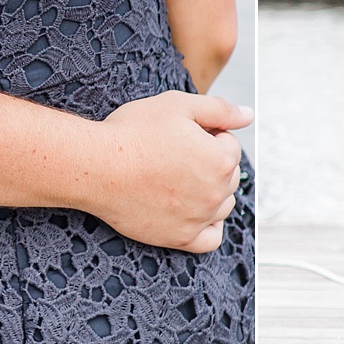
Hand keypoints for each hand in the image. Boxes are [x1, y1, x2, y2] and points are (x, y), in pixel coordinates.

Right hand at [91, 92, 250, 253]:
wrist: (96, 166)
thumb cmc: (133, 133)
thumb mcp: (178, 105)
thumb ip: (220, 110)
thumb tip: (248, 115)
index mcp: (220, 160)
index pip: (230, 145)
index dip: (207, 134)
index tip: (181, 133)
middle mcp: (215, 193)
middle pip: (229, 175)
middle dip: (210, 161)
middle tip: (175, 152)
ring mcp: (199, 218)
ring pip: (223, 205)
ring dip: (210, 190)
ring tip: (177, 177)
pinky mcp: (180, 238)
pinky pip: (211, 238)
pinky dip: (209, 225)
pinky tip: (193, 210)